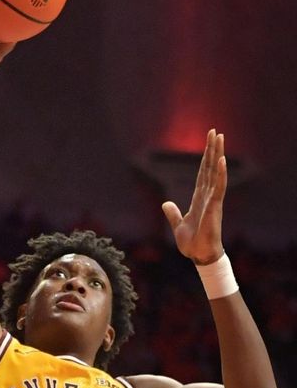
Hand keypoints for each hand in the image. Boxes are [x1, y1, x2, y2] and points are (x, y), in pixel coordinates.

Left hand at [162, 129, 226, 264]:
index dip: (205, 158)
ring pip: (216, 173)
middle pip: (210, 168)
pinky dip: (221, 174)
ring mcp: (213, 200)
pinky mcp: (214, 207)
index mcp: (199, 198)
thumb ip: (173, 213)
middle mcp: (208, 196)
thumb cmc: (192, 243)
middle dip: (212, 149)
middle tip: (215, 131)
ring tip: (220, 138)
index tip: (208, 143)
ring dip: (217, 155)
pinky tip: (222, 161)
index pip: (203, 173)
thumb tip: (166, 203)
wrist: (199, 255)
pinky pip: (218, 188)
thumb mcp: (178, 225)